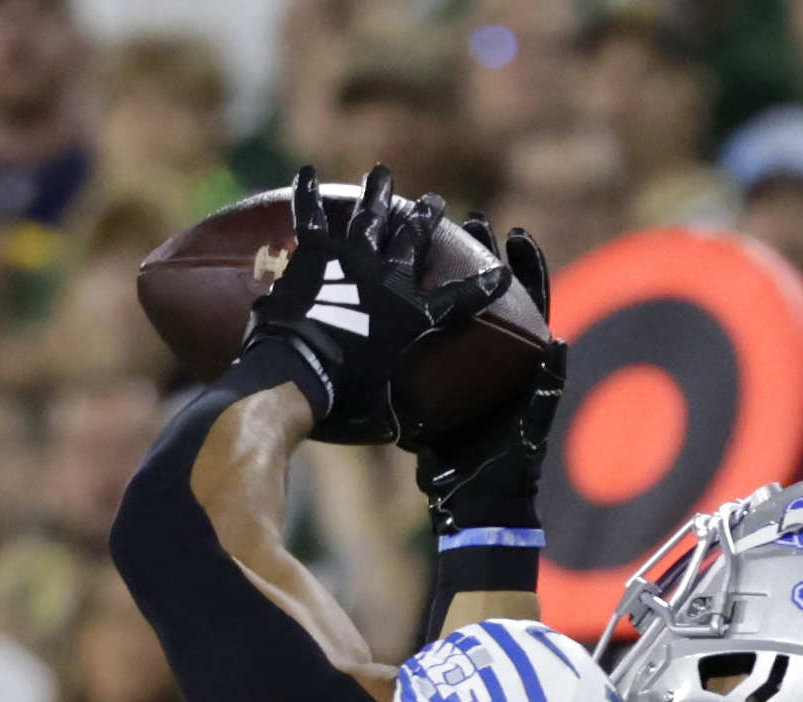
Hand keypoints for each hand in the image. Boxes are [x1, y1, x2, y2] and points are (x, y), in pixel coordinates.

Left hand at [239, 165, 455, 446]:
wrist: (301, 373)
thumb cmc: (344, 398)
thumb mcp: (385, 409)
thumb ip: (400, 409)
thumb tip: (406, 428)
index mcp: (413, 315)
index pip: (460, 299)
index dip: (482, 287)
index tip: (501, 275)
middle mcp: (390, 278)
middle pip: (415, 239)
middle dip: (427, 218)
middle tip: (433, 201)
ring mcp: (352, 259)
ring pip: (371, 215)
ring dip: (378, 192)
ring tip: (381, 173)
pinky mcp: (316, 253)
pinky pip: (312, 215)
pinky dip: (308, 193)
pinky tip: (306, 172)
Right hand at [414, 225, 560, 503]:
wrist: (474, 500)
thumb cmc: (510, 465)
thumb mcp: (530, 427)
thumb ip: (546, 390)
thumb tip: (560, 346)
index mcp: (523, 359)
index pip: (530, 300)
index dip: (526, 266)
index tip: (516, 236)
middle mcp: (495, 355)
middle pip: (490, 292)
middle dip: (478, 253)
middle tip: (464, 220)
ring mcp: (463, 366)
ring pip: (453, 309)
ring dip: (442, 274)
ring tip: (425, 240)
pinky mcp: (436, 381)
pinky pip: (423, 340)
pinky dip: (412, 314)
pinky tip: (391, 292)